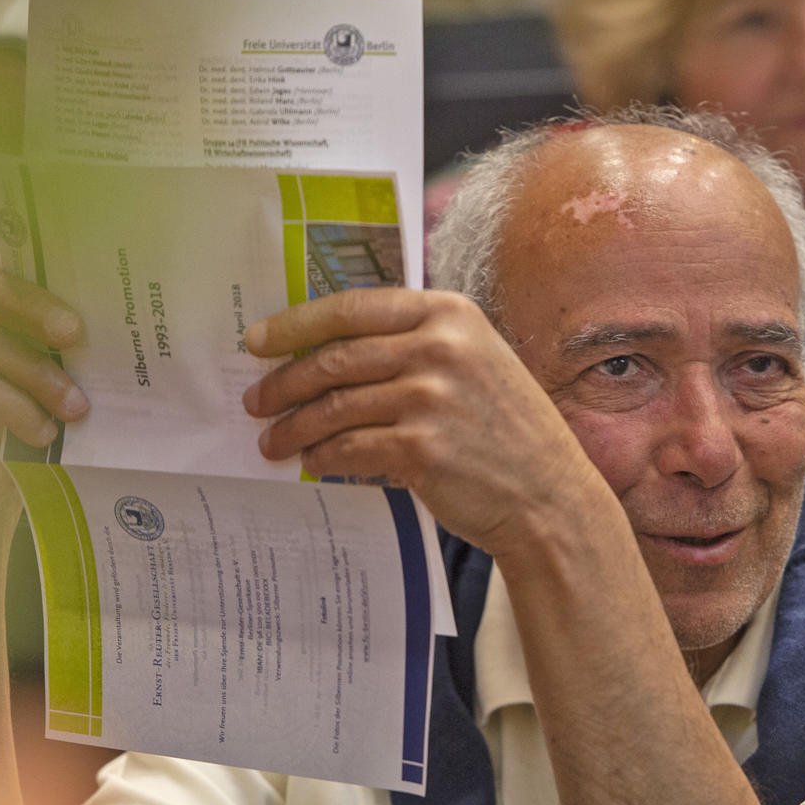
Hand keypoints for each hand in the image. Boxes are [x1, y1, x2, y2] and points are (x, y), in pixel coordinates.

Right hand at [0, 243, 89, 551]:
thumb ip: (58, 342)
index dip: (35, 259)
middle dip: (35, 306)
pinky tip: (42, 432)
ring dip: (36, 373)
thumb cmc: (18, 427)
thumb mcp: (43, 374)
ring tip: (76, 408)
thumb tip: (117, 320)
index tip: (82, 273)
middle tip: (77, 335)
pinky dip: (11, 406)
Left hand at [241, 288, 609, 557]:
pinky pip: (348, 448)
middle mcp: (441, 347)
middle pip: (335, 357)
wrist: (549, 496)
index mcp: (450, 314)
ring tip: (272, 440)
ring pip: (335, 405)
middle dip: (284, 382)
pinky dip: (320, 456)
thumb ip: (416, 344)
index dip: (296, 324)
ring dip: (293, 425)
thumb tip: (330, 352)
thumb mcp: (476, 362)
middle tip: (256, 400)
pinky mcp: (421, 447)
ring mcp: (431, 397)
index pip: (353, 307)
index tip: (257, 341)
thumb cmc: (506, 432)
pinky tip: (308, 460)